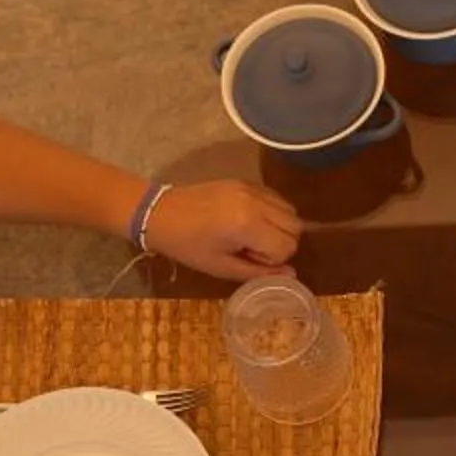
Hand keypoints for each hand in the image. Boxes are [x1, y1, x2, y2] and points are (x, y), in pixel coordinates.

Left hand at [138, 179, 300, 280]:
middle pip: (295, 226)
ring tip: (251, 234)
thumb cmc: (187, 246)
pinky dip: (272, 212)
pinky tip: (249, 220)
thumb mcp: (221, 267)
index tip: (248, 257)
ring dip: (278, 227)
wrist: (161, 213)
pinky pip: (276, 198)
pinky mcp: (247, 181)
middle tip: (251, 248)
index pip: (288, 245)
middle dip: (280, 242)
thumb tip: (291, 274)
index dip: (272, 259)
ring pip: (290, 211)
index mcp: (248, 225)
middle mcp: (256, 202)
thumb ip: (259, 272)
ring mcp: (252, 188)